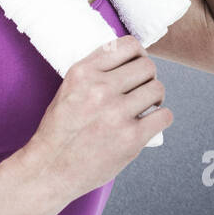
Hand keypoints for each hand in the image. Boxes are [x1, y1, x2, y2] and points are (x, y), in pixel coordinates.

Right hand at [19, 35, 171, 207]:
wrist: (49, 169)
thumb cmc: (58, 132)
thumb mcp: (67, 90)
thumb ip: (94, 74)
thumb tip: (127, 63)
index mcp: (83, 73)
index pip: (129, 45)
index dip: (139, 55)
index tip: (136, 66)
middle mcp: (100, 89)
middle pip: (147, 67)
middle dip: (148, 77)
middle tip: (142, 90)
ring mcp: (117, 113)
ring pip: (157, 89)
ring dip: (156, 97)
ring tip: (147, 106)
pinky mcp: (131, 138)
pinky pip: (164, 116)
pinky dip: (161, 118)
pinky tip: (151, 122)